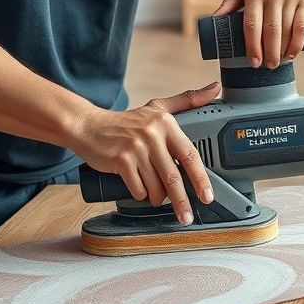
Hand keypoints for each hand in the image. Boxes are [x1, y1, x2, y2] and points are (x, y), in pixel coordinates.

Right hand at [70, 83, 218, 223]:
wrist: (89, 126)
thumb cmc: (126, 122)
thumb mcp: (157, 107)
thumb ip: (187, 99)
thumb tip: (214, 88)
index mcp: (165, 123)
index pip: (190, 154)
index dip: (201, 178)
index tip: (207, 196)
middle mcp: (152, 134)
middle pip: (174, 176)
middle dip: (182, 201)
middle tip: (187, 215)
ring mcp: (135, 148)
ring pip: (155, 186)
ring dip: (158, 198)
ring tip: (157, 197)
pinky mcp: (120, 161)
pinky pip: (138, 188)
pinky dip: (141, 194)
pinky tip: (140, 189)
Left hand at [214, 0, 303, 68]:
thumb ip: (229, 4)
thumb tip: (212, 22)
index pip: (251, 24)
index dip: (252, 46)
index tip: (253, 62)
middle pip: (270, 30)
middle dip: (269, 53)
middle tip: (267, 67)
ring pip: (287, 30)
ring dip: (282, 51)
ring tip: (278, 62)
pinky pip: (302, 25)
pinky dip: (298, 43)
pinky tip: (292, 53)